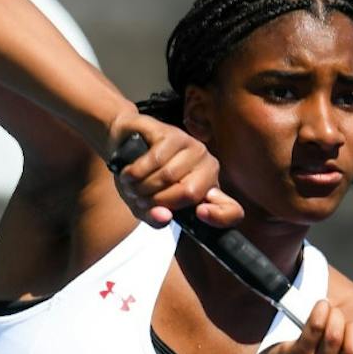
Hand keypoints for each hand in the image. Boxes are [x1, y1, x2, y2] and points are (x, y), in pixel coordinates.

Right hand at [105, 112, 244, 228]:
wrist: (121, 143)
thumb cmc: (140, 178)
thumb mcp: (145, 207)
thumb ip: (155, 219)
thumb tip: (163, 217)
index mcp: (207, 191)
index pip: (231, 210)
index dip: (219, 217)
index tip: (200, 214)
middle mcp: (207, 168)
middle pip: (190, 194)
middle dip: (157, 200)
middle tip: (141, 198)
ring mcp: (193, 149)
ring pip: (168, 177)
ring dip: (142, 186)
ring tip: (132, 185)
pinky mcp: (175, 134)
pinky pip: (155, 160)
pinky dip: (136, 171)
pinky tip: (129, 172)